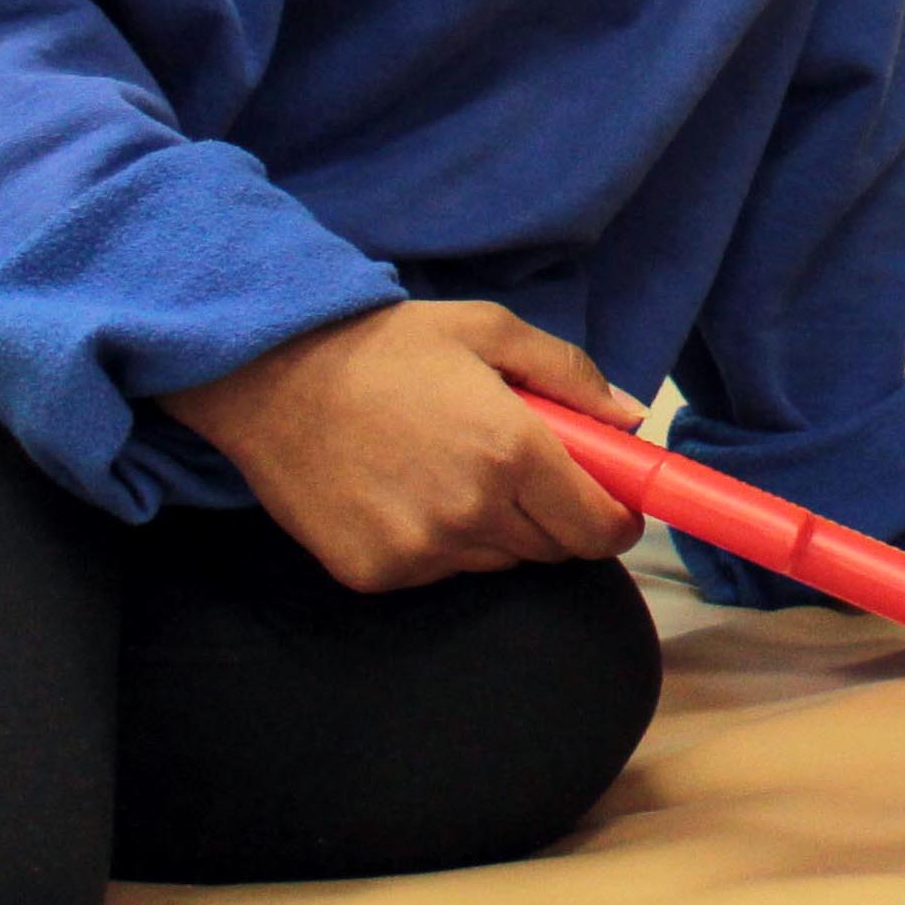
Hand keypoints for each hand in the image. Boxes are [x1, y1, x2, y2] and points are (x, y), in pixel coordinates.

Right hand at [162, 300, 646, 594]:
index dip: (615, 520)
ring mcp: (421, 550)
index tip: (611, 505)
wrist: (273, 376)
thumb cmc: (387, 346)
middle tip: (524, 471)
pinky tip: (407, 492)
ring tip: (454, 470)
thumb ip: (571, 377)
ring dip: (497, 528)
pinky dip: (441, 543)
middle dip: (557, 517)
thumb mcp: (490, 331)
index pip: (598, 529)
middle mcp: (472, 511)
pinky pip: (439, 571)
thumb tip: (630, 420)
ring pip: (497, 561)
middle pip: (553, 550)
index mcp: (513, 451)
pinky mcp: (376, 574)